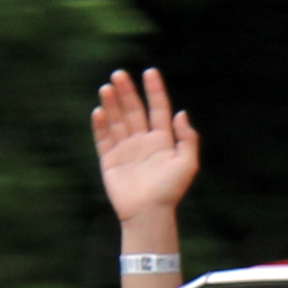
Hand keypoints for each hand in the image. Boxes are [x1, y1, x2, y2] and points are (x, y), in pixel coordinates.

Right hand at [94, 69, 198, 229]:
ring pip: (118, 121)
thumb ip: (188, 138)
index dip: (155, 91)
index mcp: (163, 141)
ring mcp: (126, 150)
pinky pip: (103, 139)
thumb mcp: (188, 164)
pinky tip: (99, 111)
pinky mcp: (110, 161)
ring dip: (112, 104)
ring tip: (107, 88)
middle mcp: (143, 142)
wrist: (149, 214)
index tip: (150, 73)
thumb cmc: (170, 191)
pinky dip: (100, 125)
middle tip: (119, 74)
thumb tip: (182, 113)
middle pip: (135, 111)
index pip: (158, 109)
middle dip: (127, 92)